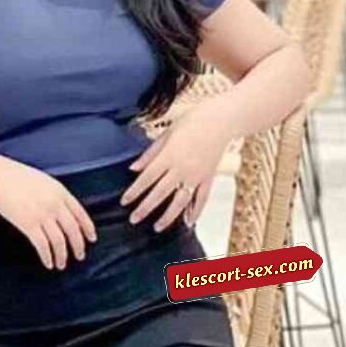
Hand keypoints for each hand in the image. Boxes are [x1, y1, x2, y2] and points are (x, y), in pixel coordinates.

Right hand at [0, 149, 97, 269]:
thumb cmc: (18, 177)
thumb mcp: (44, 181)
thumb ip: (56, 195)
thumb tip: (64, 212)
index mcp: (60, 191)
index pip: (80, 214)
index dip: (88, 228)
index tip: (92, 239)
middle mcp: (55, 204)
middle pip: (73, 230)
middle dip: (78, 246)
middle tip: (80, 256)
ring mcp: (42, 215)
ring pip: (59, 241)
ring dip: (62, 255)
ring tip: (62, 264)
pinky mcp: (28, 224)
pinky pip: (43, 245)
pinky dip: (47, 256)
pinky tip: (48, 263)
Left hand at [119, 112, 228, 232]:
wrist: (220, 120)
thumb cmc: (193, 121)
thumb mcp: (167, 133)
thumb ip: (150, 153)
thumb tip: (134, 167)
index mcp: (169, 155)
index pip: (147, 178)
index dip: (134, 191)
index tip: (125, 201)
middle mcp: (181, 168)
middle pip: (160, 193)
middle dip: (145, 208)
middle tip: (134, 219)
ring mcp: (196, 175)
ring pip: (180, 201)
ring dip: (168, 216)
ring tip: (158, 226)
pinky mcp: (209, 178)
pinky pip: (201, 199)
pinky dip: (196, 212)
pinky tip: (188, 222)